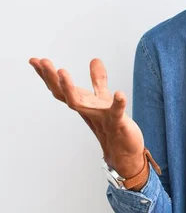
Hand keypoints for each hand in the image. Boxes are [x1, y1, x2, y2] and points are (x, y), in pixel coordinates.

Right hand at [29, 57, 144, 177]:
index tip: (34, 60)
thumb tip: (94, 59)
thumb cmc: (111, 125)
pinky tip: (120, 94)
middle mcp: (87, 110)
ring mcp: (100, 117)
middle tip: (42, 61)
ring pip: (79, 104)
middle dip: (52, 78)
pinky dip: (118, 103)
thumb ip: (98, 80)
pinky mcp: (117, 123)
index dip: (48, 75)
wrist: (123, 152)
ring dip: (69, 88)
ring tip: (62, 71)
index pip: (61, 88)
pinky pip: (116, 113)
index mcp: (83, 103)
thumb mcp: (103, 98)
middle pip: (64, 94)